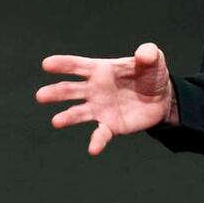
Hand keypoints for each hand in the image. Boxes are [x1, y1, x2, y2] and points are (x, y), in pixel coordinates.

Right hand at [36, 42, 174, 154]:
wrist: (162, 98)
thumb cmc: (151, 74)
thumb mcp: (154, 60)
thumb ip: (149, 53)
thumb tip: (143, 54)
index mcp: (101, 70)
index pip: (78, 66)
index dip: (63, 64)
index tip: (46, 64)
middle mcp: (94, 90)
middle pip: (70, 90)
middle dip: (55, 92)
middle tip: (40, 96)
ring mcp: (99, 108)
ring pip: (77, 113)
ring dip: (66, 117)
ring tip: (56, 121)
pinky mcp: (110, 125)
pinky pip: (100, 134)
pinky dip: (96, 141)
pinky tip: (93, 149)